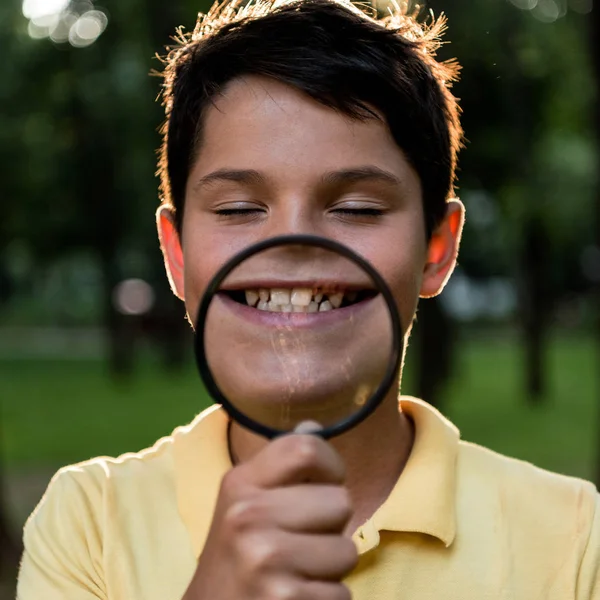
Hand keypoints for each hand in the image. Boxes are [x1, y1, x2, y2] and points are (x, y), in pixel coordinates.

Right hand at [182, 432, 357, 599]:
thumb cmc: (235, 555)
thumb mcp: (244, 502)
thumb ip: (281, 465)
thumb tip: (314, 427)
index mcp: (240, 483)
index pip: (308, 448)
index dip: (331, 466)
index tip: (323, 485)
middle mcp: (247, 516)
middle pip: (340, 501)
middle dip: (331, 527)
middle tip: (299, 543)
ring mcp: (264, 559)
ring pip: (347, 551)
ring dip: (330, 568)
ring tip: (295, 572)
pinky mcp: (283, 599)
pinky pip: (342, 593)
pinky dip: (325, 599)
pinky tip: (294, 597)